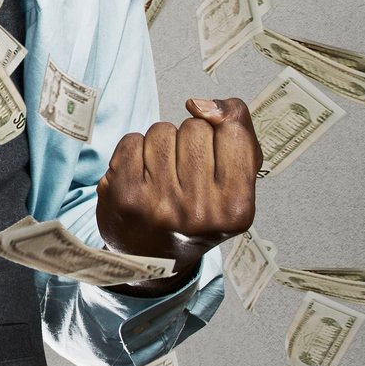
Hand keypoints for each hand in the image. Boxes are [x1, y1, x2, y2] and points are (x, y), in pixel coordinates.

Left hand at [95, 97, 260, 290]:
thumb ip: (239, 135)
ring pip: (162, 130)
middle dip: (189, 140)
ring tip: (163, 176)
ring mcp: (160, 203)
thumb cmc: (198, 214)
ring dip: (161, 144)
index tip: (214, 150)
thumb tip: (203, 106)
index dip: (221, 132)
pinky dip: (135, 150)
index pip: (233, 132)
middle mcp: (200, 211)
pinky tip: (141, 177)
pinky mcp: (125, 195)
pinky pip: (132, 139)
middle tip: (186, 173)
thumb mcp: (237, 185)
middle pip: (195, 128)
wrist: (152, 259)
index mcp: (237, 209)